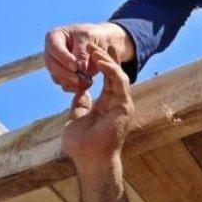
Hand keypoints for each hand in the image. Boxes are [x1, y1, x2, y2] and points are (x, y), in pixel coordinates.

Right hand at [44, 22, 133, 92]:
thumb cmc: (93, 36)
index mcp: (54, 37)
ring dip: (71, 83)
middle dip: (66, 74)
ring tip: (87, 81)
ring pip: (58, 78)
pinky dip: (75, 87)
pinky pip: (65, 85)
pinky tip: (87, 84)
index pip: (55, 49)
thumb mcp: (89, 39)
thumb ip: (82, 53)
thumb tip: (79, 69)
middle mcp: (51, 53)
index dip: (64, 59)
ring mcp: (55, 66)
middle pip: (53, 66)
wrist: (99, 44)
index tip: (75, 67)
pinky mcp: (62, 76)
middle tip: (79, 79)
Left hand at [62, 48, 132, 166]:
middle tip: (97, 42)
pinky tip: (101, 61)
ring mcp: (121, 104)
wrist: (89, 159)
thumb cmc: (81, 145)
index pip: (105, 80)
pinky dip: (111, 70)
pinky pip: (119, 82)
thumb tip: (80, 91)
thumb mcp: (76, 117)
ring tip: (96, 48)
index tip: (91, 51)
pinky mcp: (125, 106)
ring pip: (118, 75)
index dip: (100, 65)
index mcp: (105, 105)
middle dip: (106, 57)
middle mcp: (116, 103)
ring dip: (107, 60)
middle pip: (113, 74)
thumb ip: (80, 103)